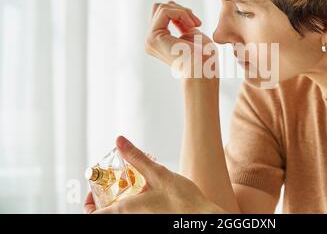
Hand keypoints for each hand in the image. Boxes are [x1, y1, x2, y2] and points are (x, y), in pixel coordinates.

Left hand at [84, 136, 223, 213]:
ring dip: (121, 198)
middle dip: (106, 196)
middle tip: (114, 181)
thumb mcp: (159, 174)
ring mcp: (141, 219)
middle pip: (106, 213)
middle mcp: (131, 219)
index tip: (93, 189)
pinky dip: (135, 201)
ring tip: (133, 181)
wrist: (203, 217)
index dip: (88, 203)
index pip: (93, 215)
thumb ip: (137, 158)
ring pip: (122, 212)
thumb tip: (120, 142)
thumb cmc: (184, 202)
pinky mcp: (152, 217)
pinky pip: (136, 212)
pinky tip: (149, 189)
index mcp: (126, 211)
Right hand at [145, 1, 216, 78]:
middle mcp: (151, 40)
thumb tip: (171, 6)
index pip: (163, 13)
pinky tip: (193, 26)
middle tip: (196, 23)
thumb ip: (179, 22)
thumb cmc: (203, 56)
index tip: (197, 23)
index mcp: (158, 40)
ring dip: (183, 11)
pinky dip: (182, 13)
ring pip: (162, 7)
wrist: (204, 69)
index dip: (181, 12)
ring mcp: (150, 39)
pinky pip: (165, 11)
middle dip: (180, 10)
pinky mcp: (154, 37)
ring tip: (196, 24)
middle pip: (159, 8)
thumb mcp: (190, 33)